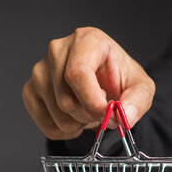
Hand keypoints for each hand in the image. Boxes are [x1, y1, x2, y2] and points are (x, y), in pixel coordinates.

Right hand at [22, 27, 154, 139]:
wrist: (104, 83)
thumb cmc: (119, 79)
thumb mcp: (141, 87)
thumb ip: (137, 101)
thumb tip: (123, 115)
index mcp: (86, 40)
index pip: (77, 73)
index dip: (92, 102)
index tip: (108, 116)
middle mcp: (58, 50)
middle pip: (66, 98)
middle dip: (89, 116)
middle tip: (103, 112)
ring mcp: (40, 70)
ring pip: (57, 114)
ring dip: (78, 124)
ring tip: (88, 111)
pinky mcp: (30, 89)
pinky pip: (46, 124)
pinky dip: (64, 131)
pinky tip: (74, 119)